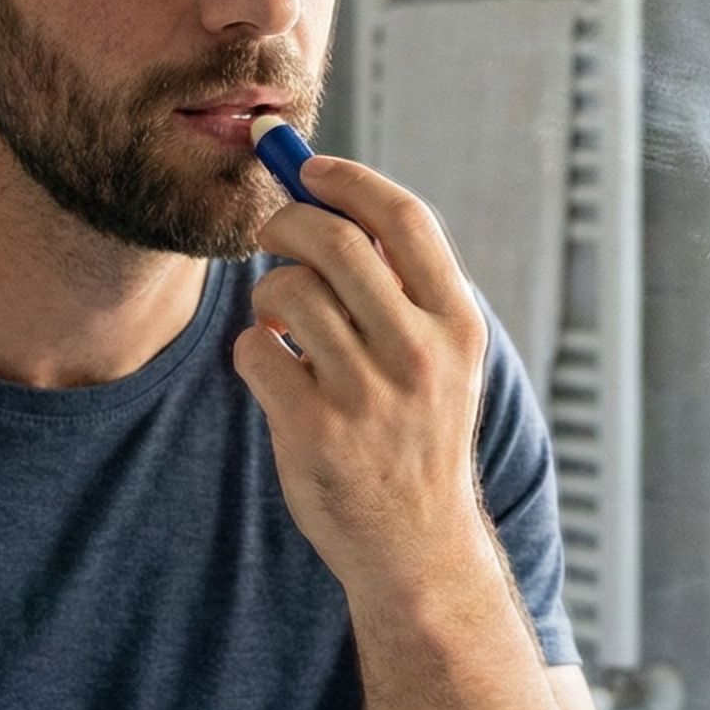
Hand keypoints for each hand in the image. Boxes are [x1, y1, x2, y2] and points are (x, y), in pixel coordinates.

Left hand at [233, 156, 492, 600]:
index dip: (347, 179)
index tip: (308, 166)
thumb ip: (403, 283)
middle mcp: (419, 353)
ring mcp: (366, 394)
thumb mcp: (443, 356)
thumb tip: (331, 193)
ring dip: (267, 295)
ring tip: (281, 321)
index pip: (402, 218)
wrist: (415, 543)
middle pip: (332, 239)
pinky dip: (251, 350)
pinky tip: (274, 372)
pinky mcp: (314, 430)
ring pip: (284, 290)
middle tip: (272, 233)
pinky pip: (253, 349)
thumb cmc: (417, 431)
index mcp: (457, 324)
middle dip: (285, 222)